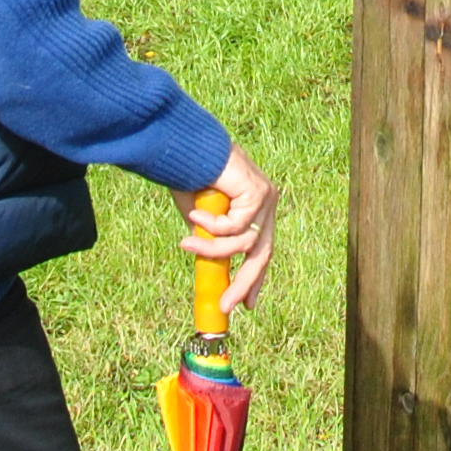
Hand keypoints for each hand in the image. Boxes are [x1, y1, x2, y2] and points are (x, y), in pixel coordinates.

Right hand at [179, 147, 279, 316]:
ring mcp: (265, 197)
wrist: (187, 146)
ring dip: (211, 249)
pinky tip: (195, 214)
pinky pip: (236, 225)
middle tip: (227, 304)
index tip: (246, 304)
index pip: (261, 250)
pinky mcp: (258, 192)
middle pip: (262, 253)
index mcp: (255, 209)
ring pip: (244, 243)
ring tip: (186, 245)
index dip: (254, 278)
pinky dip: (213, 226)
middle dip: (244, 282)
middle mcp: (265, 204)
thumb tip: (212, 267)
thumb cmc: (190, 176)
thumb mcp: (200, 217)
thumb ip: (210, 239)